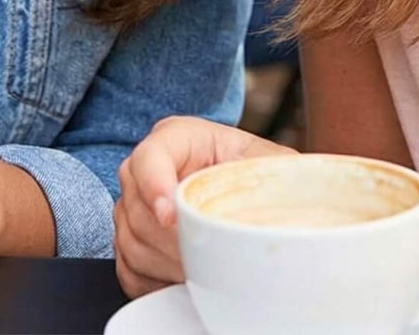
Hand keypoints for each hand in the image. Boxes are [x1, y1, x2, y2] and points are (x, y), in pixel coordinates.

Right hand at [113, 116, 292, 297]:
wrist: (251, 192)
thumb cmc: (258, 174)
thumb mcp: (273, 165)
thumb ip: (274, 174)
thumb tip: (290, 204)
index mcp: (179, 138)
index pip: (150, 157)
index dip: (156, 187)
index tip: (172, 217)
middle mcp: (149, 166)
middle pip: (137, 206)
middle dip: (172, 241)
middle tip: (206, 259)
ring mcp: (135, 202)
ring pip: (131, 240)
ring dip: (166, 264)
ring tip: (203, 272)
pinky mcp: (132, 236)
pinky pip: (128, 265)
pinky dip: (153, 281)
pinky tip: (182, 280)